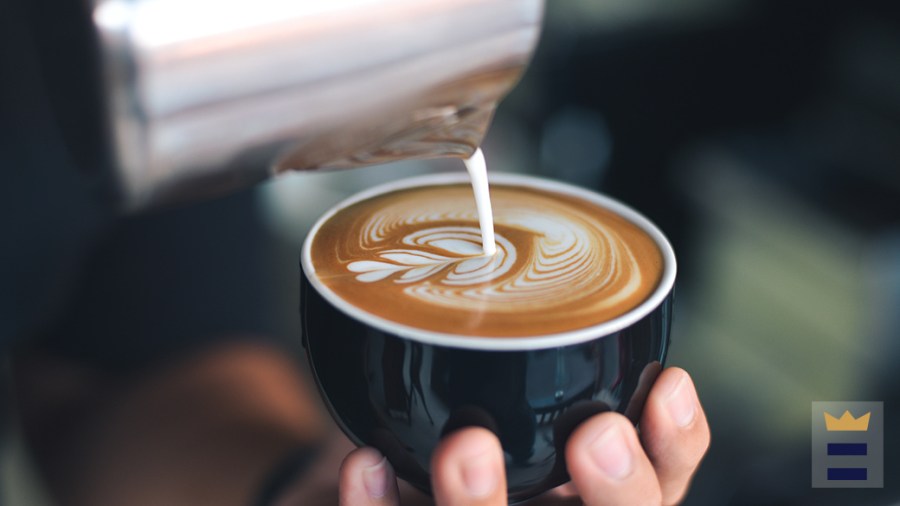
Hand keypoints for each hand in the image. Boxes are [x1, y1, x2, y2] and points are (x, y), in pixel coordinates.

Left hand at [338, 367, 708, 504]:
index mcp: (586, 493)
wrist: (386, 486)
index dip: (674, 446)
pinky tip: (367, 464)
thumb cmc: (469, 434)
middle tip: (597, 433)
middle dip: (617, 492)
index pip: (657, 485)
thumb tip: (565, 280)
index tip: (665, 386)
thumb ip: (553, 364)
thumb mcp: (526, 395)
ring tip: (466, 446)